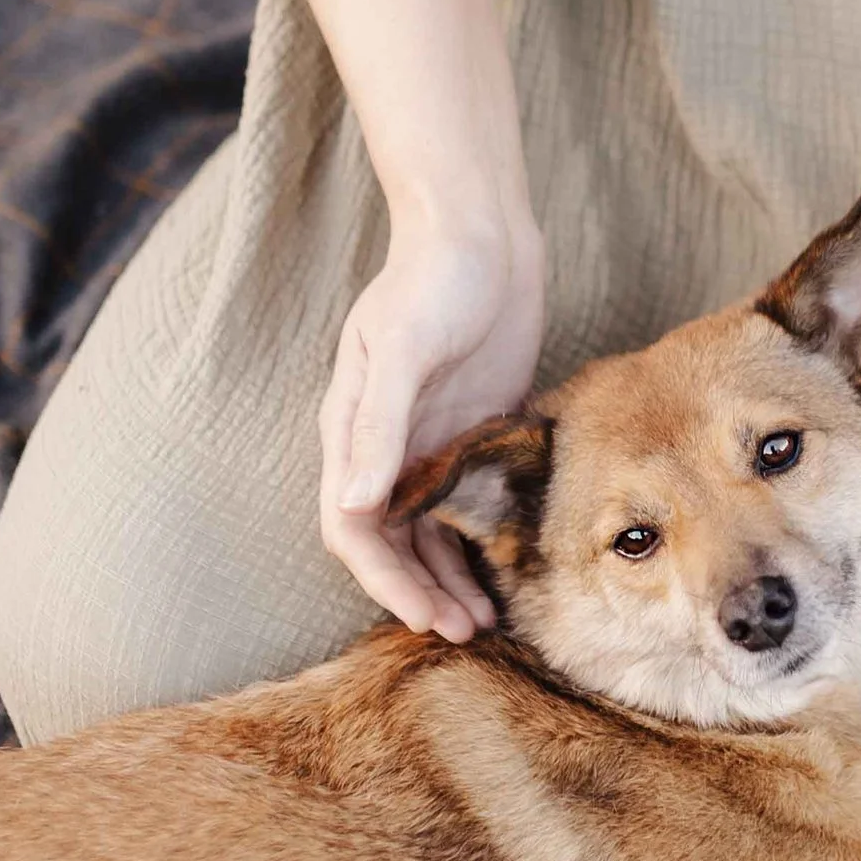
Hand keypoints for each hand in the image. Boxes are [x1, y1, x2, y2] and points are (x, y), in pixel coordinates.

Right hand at [317, 200, 545, 635]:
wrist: (480, 227)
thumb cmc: (435, 277)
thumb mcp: (406, 345)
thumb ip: (380, 423)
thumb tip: (359, 501)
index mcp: (354, 428)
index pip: (353, 527)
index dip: (384, 580)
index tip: (424, 617)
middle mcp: (385, 443)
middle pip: (391, 541)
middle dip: (420, 592)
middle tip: (466, 633)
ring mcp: (430, 438)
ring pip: (430, 530)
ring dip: (450, 577)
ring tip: (486, 620)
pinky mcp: (474, 428)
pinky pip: (469, 502)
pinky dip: (480, 540)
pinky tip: (507, 567)